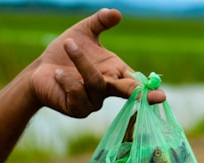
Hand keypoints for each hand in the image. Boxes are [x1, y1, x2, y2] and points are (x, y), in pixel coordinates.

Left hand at [29, 8, 165, 117]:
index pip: (136, 82)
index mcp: (114, 73)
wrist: (41, 70)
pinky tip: (57, 73)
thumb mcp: (83, 33)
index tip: (162, 95)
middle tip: (157, 97)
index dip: (148, 89)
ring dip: (82, 62)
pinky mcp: (78, 109)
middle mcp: (108, 89)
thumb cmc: (64, 53)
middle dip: (140, 94)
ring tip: (68, 44)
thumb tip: (116, 13)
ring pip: (96, 84)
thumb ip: (100, 22)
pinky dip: (68, 81)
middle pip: (127, 92)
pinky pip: (77, 94)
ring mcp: (94, 102)